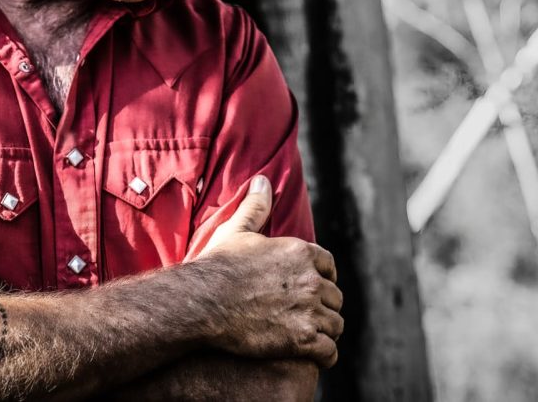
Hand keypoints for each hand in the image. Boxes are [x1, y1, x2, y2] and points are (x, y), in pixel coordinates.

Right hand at [195, 175, 343, 367]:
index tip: (312, 287)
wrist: (202, 302)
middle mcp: (311, 279)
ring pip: (335, 324)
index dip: (322, 277)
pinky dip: (324, 355)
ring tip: (313, 337)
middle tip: (307, 316)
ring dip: (326, 331)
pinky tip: (314, 356)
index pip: (329, 265)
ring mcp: (309, 310)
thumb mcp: (237, 231)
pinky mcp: (304, 339)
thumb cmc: (218, 267)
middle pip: (334, 296)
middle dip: (324, 306)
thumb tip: (263, 180)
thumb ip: (255, 207)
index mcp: (301, 252)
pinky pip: (329, 351)